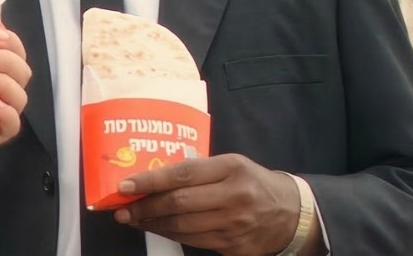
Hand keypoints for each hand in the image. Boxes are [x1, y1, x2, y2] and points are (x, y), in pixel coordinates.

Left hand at [114, 154, 303, 255]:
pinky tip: (158, 229)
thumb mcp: (232, 164)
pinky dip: (171, 235)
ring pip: (182, 227)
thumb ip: (198, 169)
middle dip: (144, 207)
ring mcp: (234, 225)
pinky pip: (194, 242)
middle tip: (122, 209)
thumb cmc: (253, 183)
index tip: (125, 185)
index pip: (182, 174)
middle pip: (179, 204)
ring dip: (153, 224)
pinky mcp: (234, 247)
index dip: (150, 181)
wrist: (290, 214)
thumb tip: (154, 176)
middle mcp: (234, 197)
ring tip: (134, 219)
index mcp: (232, 168)